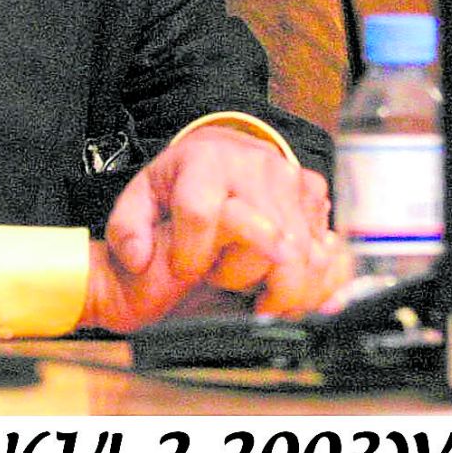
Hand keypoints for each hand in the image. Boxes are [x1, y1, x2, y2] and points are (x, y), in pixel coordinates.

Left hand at [90, 125, 342, 326]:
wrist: (223, 152)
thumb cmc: (182, 183)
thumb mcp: (141, 199)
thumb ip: (128, 230)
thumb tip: (140, 259)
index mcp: (205, 162)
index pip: (201, 212)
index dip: (192, 253)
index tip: (185, 273)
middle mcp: (254, 165)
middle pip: (261, 238)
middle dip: (239, 275)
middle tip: (219, 282)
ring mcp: (289, 178)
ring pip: (299, 250)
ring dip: (279, 287)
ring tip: (254, 299)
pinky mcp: (313, 193)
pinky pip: (323, 245)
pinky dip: (307, 277)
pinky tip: (280, 285)